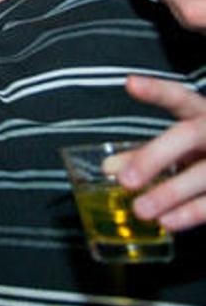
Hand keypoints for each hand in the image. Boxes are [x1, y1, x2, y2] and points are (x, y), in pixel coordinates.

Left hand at [117, 75, 205, 230]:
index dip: (157, 90)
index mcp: (205, 116)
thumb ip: (147, 154)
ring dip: (170, 193)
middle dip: (155, 155)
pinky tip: (168, 221)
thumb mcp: (184, 146)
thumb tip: (110, 169)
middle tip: (126, 180)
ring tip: (140, 210)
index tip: (131, 84)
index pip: (180, 97)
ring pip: (203, 173)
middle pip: (189, 135)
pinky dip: (191, 213)